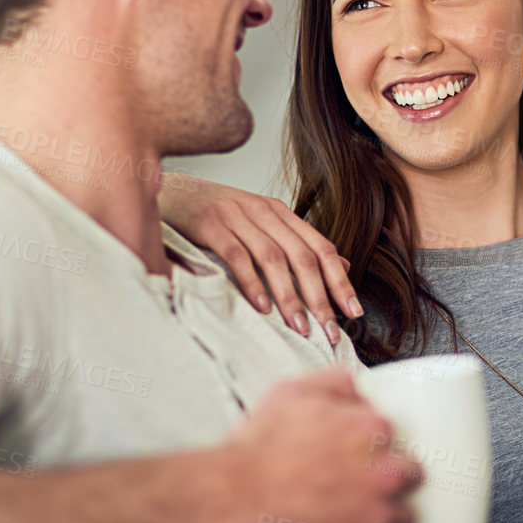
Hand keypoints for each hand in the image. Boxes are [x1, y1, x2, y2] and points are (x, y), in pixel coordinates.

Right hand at [159, 172, 360, 342]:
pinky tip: (262, 307)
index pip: (321, 247)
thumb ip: (296, 243)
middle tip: (330, 331)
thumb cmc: (215, 216)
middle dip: (320, 297)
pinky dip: (252, 282)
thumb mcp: (259, 224)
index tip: (354, 312)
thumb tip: (340, 264)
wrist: (168, 191)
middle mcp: (264, 211)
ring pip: (273, 258)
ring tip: (300, 327)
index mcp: (280, 213)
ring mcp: (236, 215)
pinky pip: (237, 256)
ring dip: (290, 296)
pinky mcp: (210, 224)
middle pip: (303, 256)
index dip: (340, 280)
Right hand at [222, 369, 422, 522]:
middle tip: (361, 483)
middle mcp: (385, 472)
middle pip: (412, 475)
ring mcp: (377, 515)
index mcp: (373, 429)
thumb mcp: (293, 392)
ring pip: (405, 516)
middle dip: (391, 478)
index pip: (398, 435)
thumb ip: (336, 382)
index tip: (364, 454)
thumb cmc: (258, 449)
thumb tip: (362, 389)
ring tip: (355, 514)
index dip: (381, 445)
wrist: (233, 503)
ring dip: (387, 514)